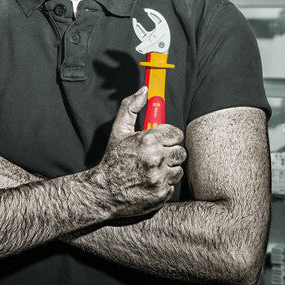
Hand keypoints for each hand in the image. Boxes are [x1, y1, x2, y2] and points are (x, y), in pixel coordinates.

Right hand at [91, 87, 186, 218]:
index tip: (162, 141)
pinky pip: (172, 185)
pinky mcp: (161, 194)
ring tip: (152, 170)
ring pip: (178, 169)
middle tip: (156, 156)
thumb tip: (144, 91)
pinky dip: (164, 184)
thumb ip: (131, 108)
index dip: (169, 137)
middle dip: (170, 153)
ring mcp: (159, 177)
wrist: (103, 192)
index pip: (176, 134)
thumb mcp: (119, 131)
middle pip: (180, 152)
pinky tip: (150, 182)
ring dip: (168, 169)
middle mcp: (155, 158)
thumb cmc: (112, 160)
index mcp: (147, 140)